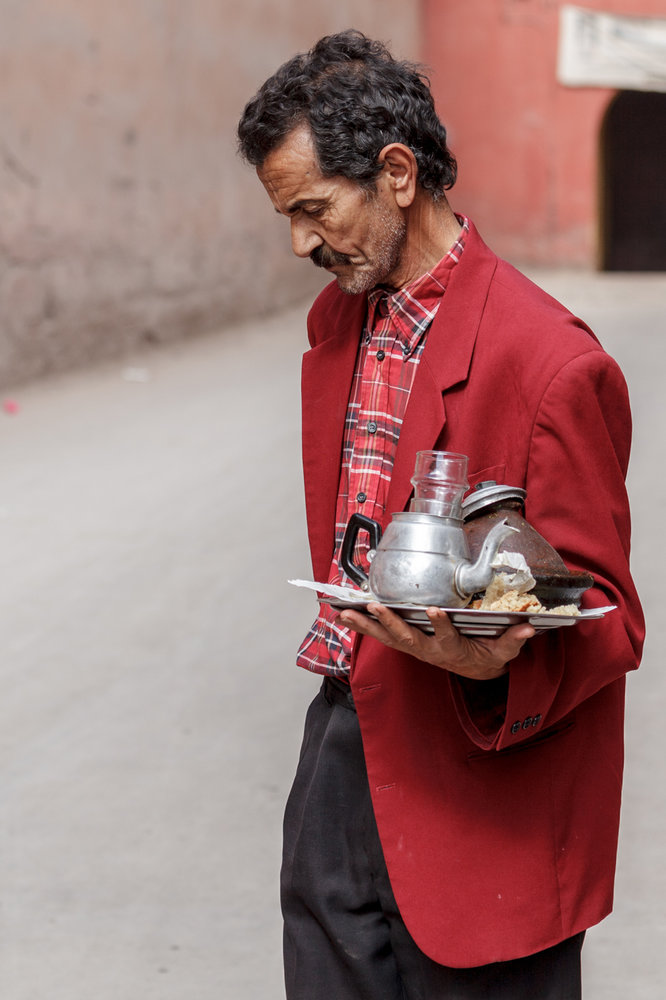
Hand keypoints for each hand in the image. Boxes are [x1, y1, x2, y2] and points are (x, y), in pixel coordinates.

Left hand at [336, 602, 535, 680]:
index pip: (447, 637)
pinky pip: (381, 636)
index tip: (435, 610)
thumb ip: (513, 640)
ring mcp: (415, 648)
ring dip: (366, 625)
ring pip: (387, 637)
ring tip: (346, 613)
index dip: (440, 625)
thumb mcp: (503, 651)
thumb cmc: (487, 656)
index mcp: (453, 649)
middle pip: (408, 638)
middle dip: (390, 622)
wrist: (475, 671)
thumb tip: (528, 628)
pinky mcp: (406, 644)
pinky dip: (363, 626)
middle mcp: (429, 650)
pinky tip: (345, 615)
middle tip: (376, 607)